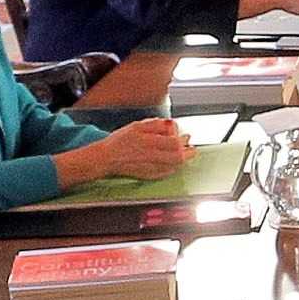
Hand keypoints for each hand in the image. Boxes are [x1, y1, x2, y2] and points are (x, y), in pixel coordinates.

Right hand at [57, 115, 191, 187]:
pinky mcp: (148, 175)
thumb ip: (155, 125)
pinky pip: (165, 173)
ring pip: (173, 166)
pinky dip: (172, 168)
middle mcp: (151, 156)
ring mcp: (150, 168)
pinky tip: (173, 164)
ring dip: (181, 160)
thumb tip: (169, 124)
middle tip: (192, 149)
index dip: (183, 141)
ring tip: (185, 155)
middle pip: (177, 157)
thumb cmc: (119, 141)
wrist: (106, 158)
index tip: (187, 137)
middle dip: (188, 153)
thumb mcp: (136, 126)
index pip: (174, 143)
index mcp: (149, 142)